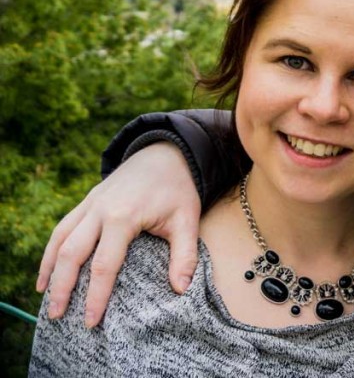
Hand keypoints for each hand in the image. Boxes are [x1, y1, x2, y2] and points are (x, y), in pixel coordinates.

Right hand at [36, 142, 200, 326]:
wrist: (166, 153)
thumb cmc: (177, 189)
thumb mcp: (188, 219)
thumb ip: (184, 255)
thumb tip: (181, 289)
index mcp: (124, 217)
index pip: (104, 265)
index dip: (96, 295)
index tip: (91, 319)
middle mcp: (100, 211)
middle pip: (72, 254)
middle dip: (63, 288)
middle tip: (59, 316)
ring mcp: (90, 204)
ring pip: (60, 241)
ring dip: (50, 271)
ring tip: (47, 300)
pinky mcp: (86, 202)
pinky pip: (62, 229)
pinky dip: (50, 251)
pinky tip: (46, 272)